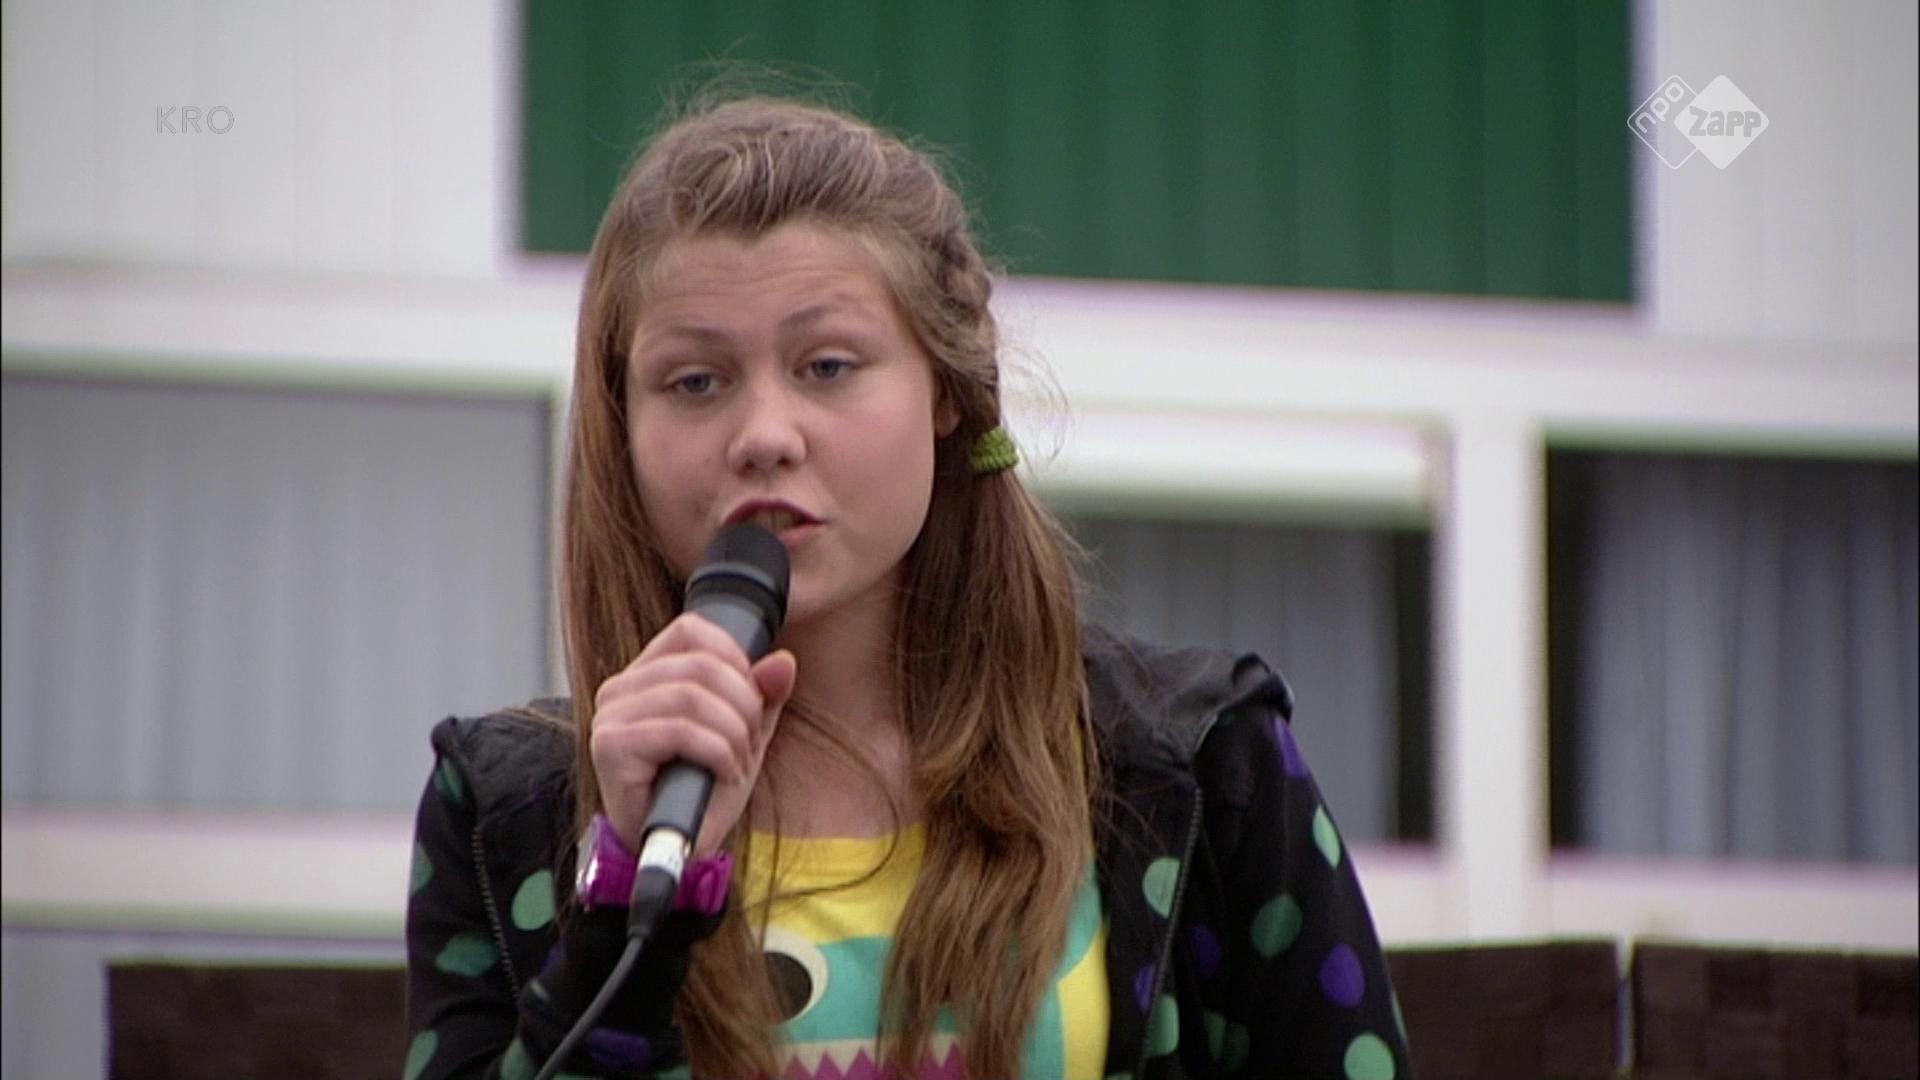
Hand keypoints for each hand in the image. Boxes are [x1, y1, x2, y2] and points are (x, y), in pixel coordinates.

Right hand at [589, 612, 796, 858]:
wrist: (676, 849)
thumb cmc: (702, 791)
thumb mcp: (744, 735)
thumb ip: (763, 696)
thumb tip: (783, 661)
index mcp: (645, 675)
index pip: (691, 631)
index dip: (734, 658)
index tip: (752, 699)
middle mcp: (619, 688)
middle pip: (700, 665)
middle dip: (743, 704)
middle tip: (750, 742)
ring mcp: (610, 716)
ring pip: (692, 696)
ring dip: (733, 732)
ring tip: (737, 762)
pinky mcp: (611, 746)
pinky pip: (680, 730)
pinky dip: (717, 752)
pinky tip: (724, 773)